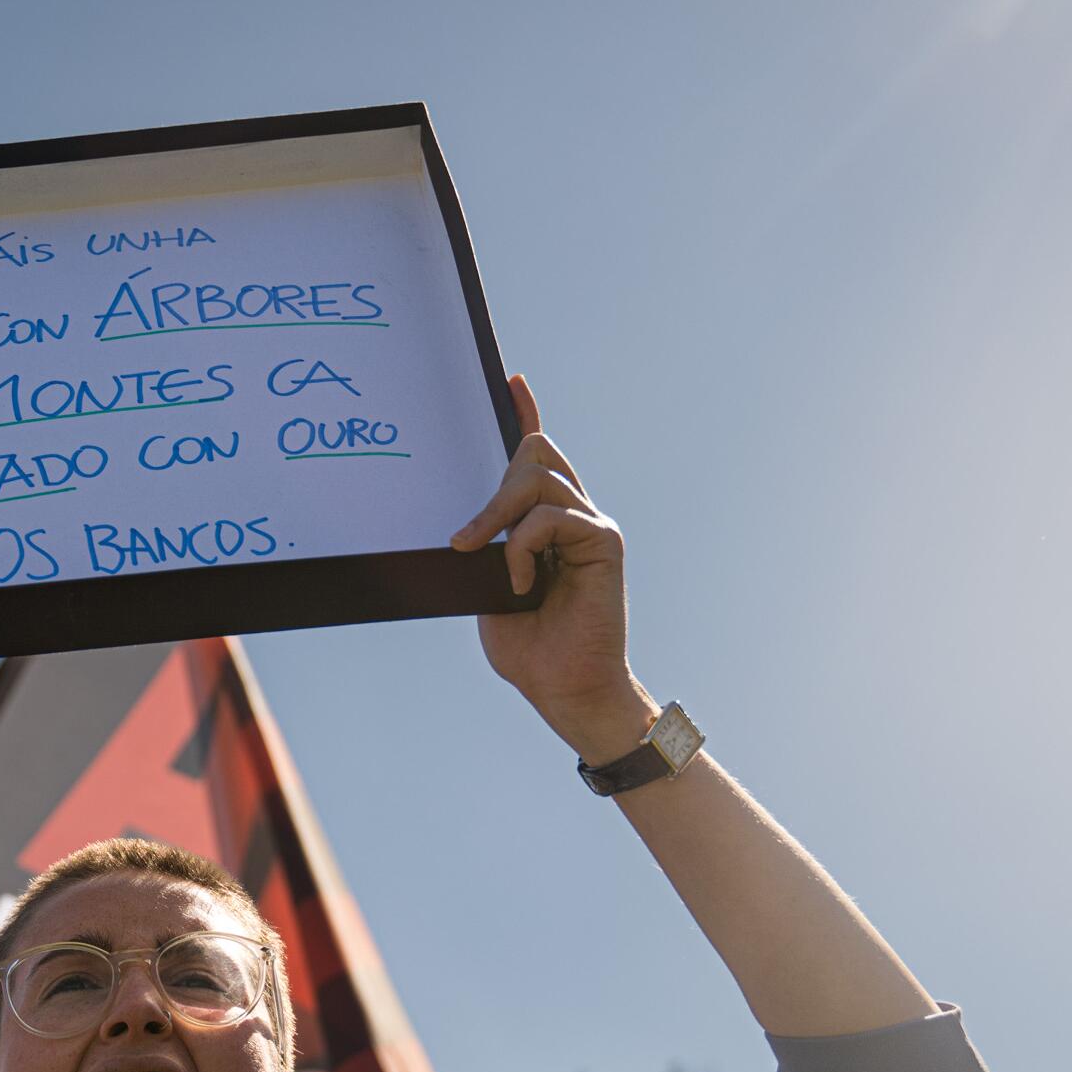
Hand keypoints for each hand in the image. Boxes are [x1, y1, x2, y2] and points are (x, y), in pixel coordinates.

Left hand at [451, 374, 640, 758]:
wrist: (566, 690)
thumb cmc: (531, 651)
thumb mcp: (488, 592)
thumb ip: (486, 551)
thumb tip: (469, 523)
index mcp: (547, 527)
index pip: (536, 458)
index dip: (525, 416)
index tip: (510, 381)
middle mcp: (573, 517)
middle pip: (535, 453)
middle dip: (496, 484)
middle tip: (467, 540)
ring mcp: (590, 526)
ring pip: (539, 478)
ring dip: (499, 517)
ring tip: (486, 561)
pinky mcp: (603, 542)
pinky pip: (550, 517)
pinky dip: (523, 548)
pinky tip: (523, 585)